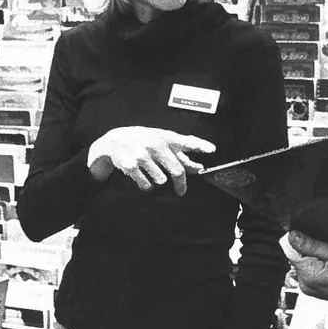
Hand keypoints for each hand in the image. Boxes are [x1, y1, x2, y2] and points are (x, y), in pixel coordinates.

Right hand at [87, 126, 214, 195]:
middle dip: (180, 183)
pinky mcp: (131, 165)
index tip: (212, 149)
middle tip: (181, 191)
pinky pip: (146, 185)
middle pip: (176, 170)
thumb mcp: (162, 143)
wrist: (115, 140)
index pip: (186, 141)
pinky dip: (146, 185)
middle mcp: (155, 144)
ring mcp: (143, 154)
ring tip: (151, 173)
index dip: (199, 145)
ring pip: (161, 180)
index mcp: (166, 138)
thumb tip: (199, 168)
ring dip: (158, 181)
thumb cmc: (145, 141)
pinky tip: (142, 178)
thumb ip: (181, 155)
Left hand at [282, 231, 327, 313]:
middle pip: (297, 255)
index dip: (303, 238)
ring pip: (305, 261)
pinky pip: (313, 269)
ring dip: (319, 255)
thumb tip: (292, 236)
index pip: (290, 249)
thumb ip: (314, 246)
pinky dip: (323, 263)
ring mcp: (313, 290)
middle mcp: (307, 286)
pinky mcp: (320, 290)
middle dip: (312, 247)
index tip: (320, 238)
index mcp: (310, 277)